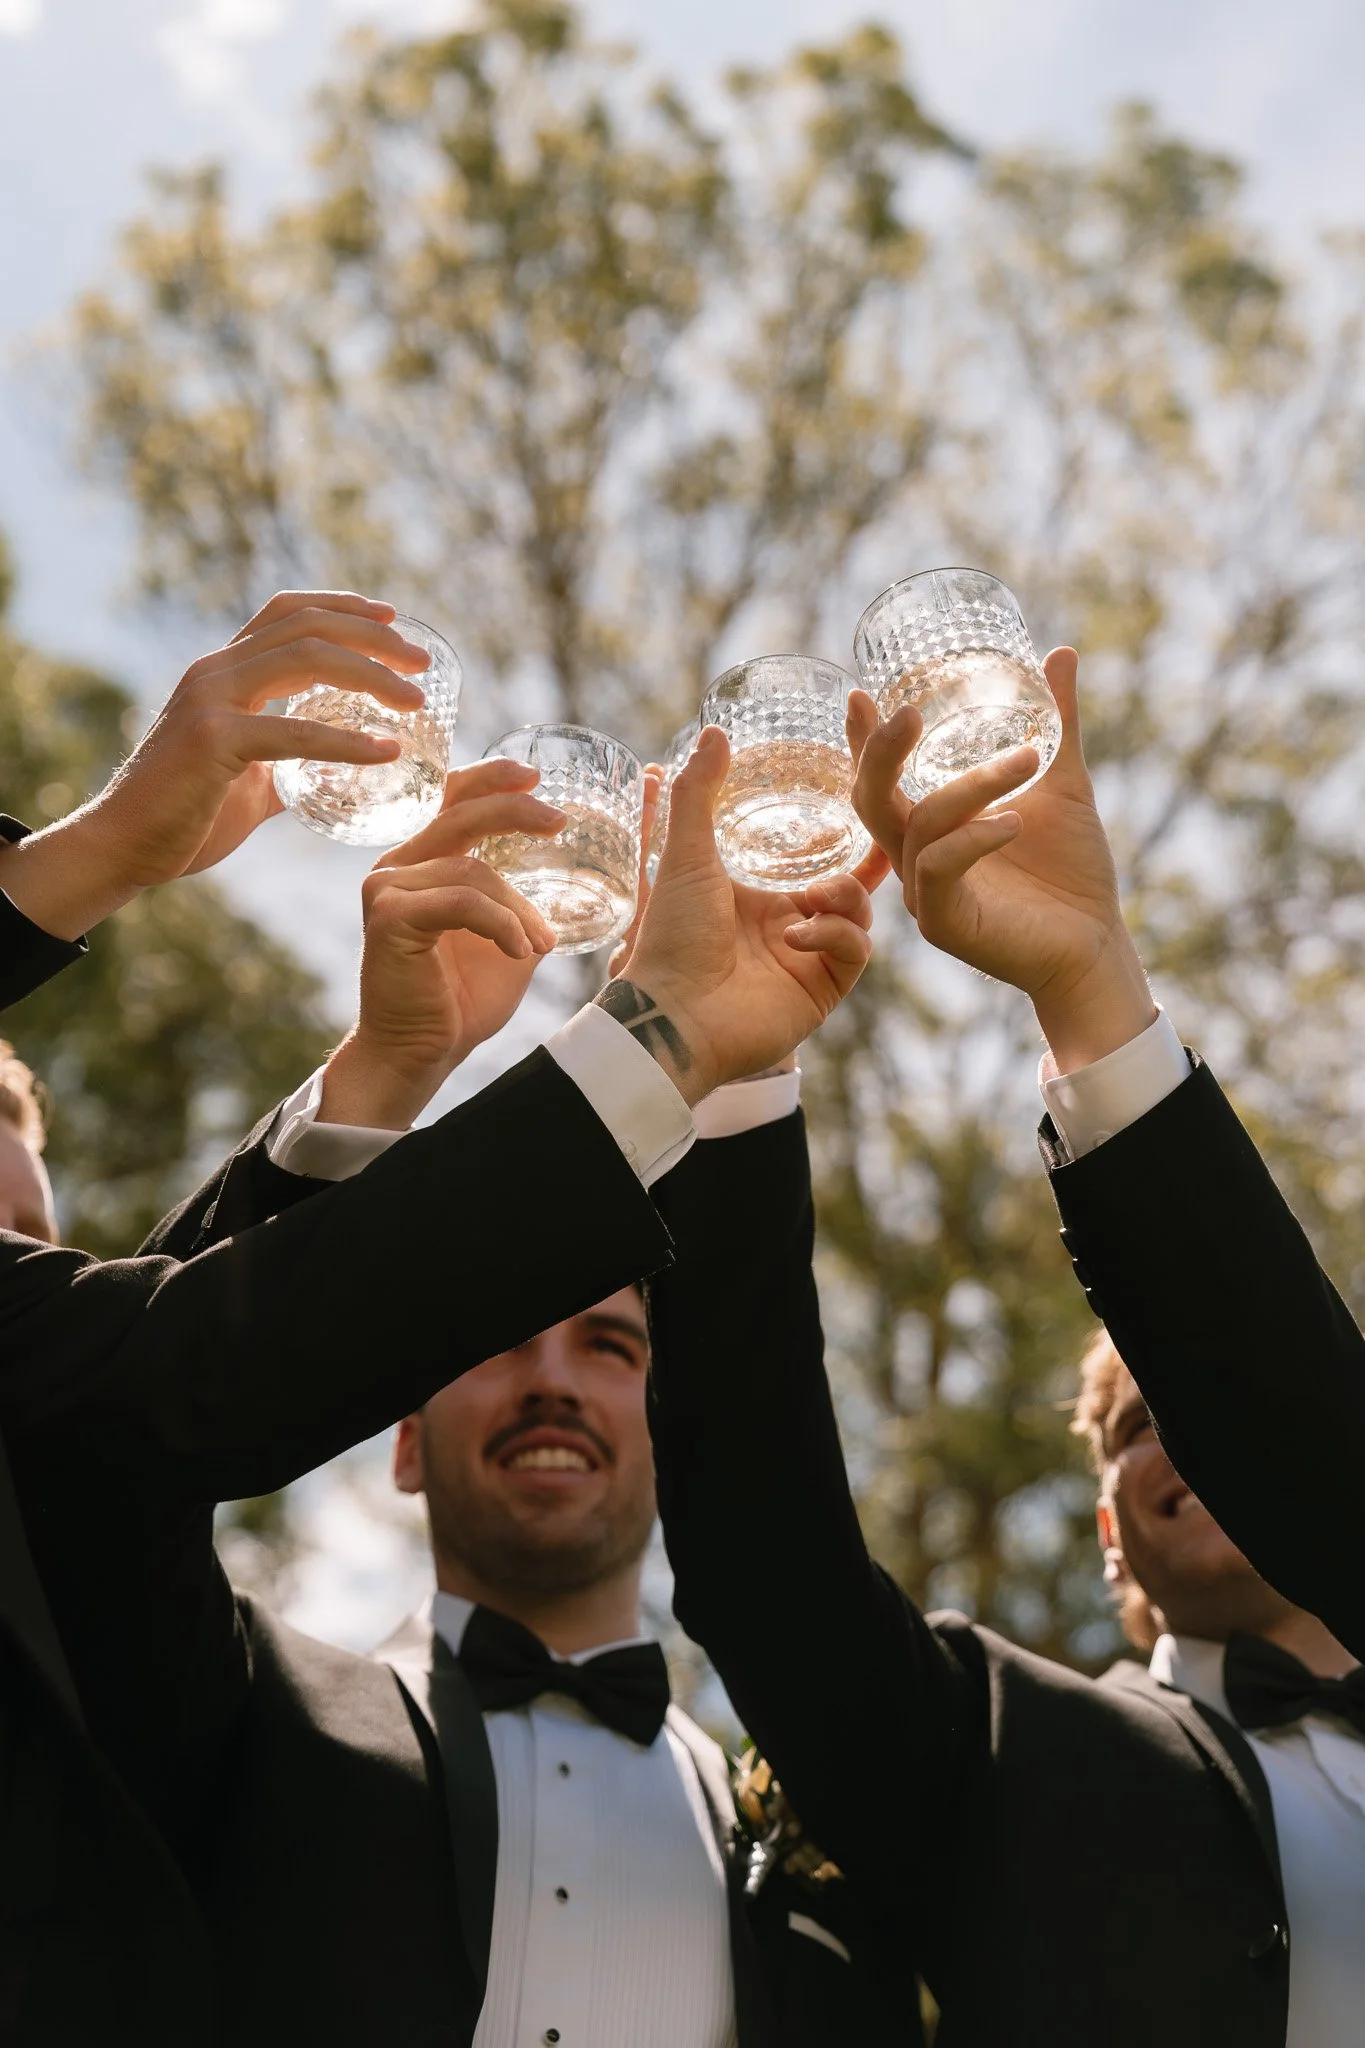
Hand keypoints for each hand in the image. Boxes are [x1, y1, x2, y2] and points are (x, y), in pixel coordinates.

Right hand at [0, 590, 429, 939]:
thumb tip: (340, 775)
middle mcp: (215, 671)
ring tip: (416, 701)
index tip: (392, 619)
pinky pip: (295, 733)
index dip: (342, 606)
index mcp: (222, 672)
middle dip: (373, 636)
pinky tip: (387, 753)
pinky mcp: (213, 741)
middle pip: (307, 625)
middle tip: (422, 662)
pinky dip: (348, 742)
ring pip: (306, 658)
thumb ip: (291, 767)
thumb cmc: (185, 817)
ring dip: (372, 675)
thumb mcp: (251, 781)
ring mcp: (210, 700)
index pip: (287, 612)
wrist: (124, 848)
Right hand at [318, 760, 564, 1129]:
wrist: (422, 1054)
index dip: (491, 780)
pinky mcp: (389, 917)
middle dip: (514, 811)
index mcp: (423, 864)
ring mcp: (387, 889)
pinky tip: (522, 952)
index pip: (452, 801)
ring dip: (518, 907)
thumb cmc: (462, 1001)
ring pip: (471, 871)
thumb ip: (525, 906)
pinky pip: (461, 902)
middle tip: (560, 820)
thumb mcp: (508, 941)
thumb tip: (576, 885)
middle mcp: (397, 867)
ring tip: (542, 943)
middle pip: (460, 815)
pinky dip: (500, 924)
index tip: (535, 776)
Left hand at [598, 726, 882, 1103]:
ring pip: (858, 912)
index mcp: (756, 895)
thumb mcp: (683, 854)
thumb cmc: (671, 937)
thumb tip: (714, 732)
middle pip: (847, 883)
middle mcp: (787, 925)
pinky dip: (835, 933)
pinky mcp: (824, 988)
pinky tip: (799, 935)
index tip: (862, 794)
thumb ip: (699, 793)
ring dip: (844, 895)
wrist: (673, 1013)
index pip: (810, 857)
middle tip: (879, 830)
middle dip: (863, 859)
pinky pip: (854, 950)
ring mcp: (808, 958)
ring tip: (815, 895)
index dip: (838, 831)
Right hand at [848, 647, 1154, 1070]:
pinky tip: (1016, 822)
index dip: (863, 742)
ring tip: (1026, 761)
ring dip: (973, 785)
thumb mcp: (1063, 785)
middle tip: (912, 713)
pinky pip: (940, 870)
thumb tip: (1061, 653)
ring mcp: (925, 896)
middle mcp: (916, 862)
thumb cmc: (1072, 872)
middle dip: (882, 753)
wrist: (1096, 946)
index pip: (879, 782)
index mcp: (930, 832)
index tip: (863, 695)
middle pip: (871, 800)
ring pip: (923, 825)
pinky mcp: (946, 925)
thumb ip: (1056, 727)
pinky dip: (975, 838)